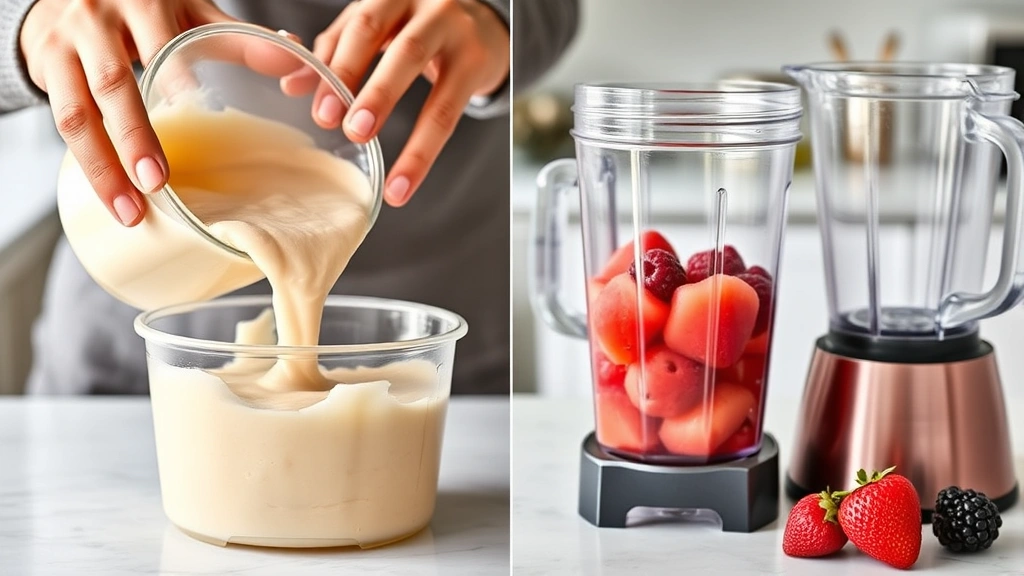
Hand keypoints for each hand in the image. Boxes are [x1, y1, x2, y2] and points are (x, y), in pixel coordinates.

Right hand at [20, 0, 235, 225]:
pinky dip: (86, 163)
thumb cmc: (142, 9)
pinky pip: (61, 121)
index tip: (192, 112)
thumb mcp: (189, 13)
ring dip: (102, 166)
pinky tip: (109, 194)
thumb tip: (295, 57)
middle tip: (156, 181)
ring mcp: (65, 46)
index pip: (160, 44)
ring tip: (130, 209)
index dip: (173, 79)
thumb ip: (236, 38)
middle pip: (112, 83)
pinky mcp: (45, 68)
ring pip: (77, 113)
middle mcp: (98, 21)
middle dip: (133, 136)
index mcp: (143, 3)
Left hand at [292, 0, 509, 206]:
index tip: (321, 111)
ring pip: (425, 75)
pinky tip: (404, 183)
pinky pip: (448, 113)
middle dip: (371, 90)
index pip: (362, 27)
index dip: (340, 68)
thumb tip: (292, 87)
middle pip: (399, 47)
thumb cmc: (417, 28)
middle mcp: (427, 7)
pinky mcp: (476, 63)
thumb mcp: (376, 32)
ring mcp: (455, 32)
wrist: (483, 26)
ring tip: (372, 153)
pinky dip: (423, 153)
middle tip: (349, 129)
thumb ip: (336, 53)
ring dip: (397, 117)